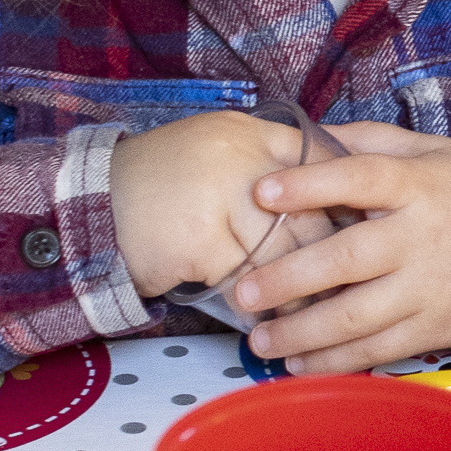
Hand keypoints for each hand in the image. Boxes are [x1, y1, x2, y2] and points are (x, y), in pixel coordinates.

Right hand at [107, 108, 338, 303]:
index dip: (346, 202)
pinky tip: (260, 316)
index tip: (363, 233)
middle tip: (349, 285)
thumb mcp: (215, 155)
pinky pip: (247, 279)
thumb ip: (265, 168)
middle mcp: (241, 158)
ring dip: (299, 287)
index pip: (323, 162)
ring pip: (285, 250)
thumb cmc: (157, 187)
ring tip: (310, 311)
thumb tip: (327, 203)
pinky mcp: (202, 238)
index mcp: (250, 133)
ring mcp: (221, 196)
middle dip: (332, 255)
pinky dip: (256, 302)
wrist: (88, 205)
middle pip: (312, 211)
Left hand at [225, 121, 450, 373]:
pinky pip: (380, 349)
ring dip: (302, 333)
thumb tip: (300, 135)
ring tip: (259, 342)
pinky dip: (336, 362)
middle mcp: (420, 236)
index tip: (260, 193)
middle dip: (288, 279)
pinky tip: (300, 365)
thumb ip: (366, 142)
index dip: (308, 185)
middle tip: (243, 293)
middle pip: (346, 258)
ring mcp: (430, 286)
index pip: (358, 178)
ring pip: (357, 315)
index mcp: (415, 183)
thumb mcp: (426, 151)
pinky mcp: (438, 326)